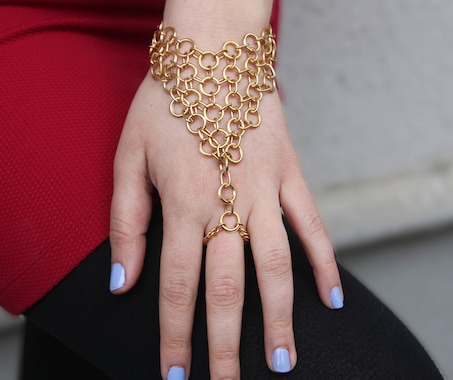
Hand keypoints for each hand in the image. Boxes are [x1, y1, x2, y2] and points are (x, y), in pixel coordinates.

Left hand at [109, 72, 342, 378]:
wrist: (212, 54)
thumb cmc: (165, 104)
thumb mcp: (127, 159)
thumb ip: (125, 223)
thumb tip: (122, 282)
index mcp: (183, 204)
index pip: (177, 287)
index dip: (174, 337)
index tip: (175, 376)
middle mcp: (227, 206)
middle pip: (227, 290)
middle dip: (226, 346)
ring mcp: (265, 192)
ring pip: (276, 268)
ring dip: (278, 318)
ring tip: (281, 361)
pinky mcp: (291, 177)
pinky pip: (312, 227)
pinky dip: (324, 264)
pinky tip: (329, 301)